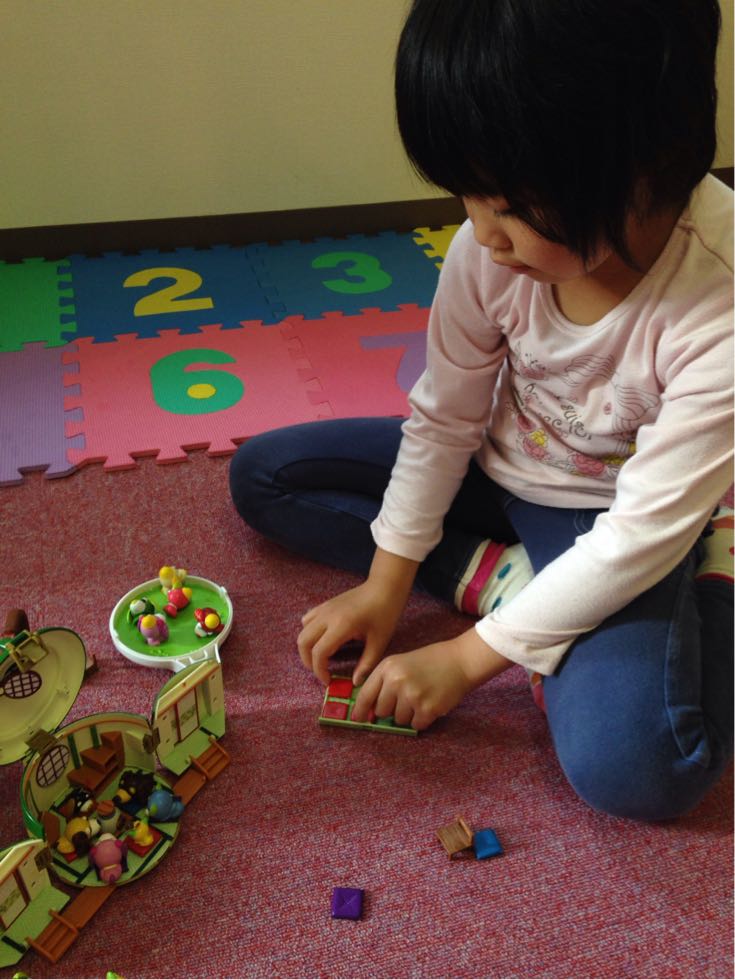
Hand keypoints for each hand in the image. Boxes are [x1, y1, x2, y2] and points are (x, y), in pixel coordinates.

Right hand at [297, 579, 406, 684]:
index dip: (319, 670)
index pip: (319, 652)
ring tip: (321, 658)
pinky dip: (309, 633)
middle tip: (322, 672)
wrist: (385, 587)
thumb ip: (366, 664)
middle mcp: (327, 616)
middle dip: (308, 661)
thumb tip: (355, 682)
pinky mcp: (325, 604)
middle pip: (303, 642)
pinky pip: (308, 619)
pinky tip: (322, 639)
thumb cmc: (385, 613)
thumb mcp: (379, 642)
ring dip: (307, 647)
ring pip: (303, 631)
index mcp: (341, 626)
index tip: (329, 680)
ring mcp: (324, 608)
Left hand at [350, 628, 510, 730]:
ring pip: (399, 720)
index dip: (360, 710)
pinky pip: (416, 725)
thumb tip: (370, 709)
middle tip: (407, 697)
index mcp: (387, 667)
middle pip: (382, 711)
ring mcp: (412, 696)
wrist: (460, 660)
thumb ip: (384, 682)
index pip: (366, 694)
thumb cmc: (430, 661)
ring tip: (422, 697)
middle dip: (391, 709)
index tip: (357, 719)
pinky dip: (423, 718)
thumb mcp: (401, 663)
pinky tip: (430, 703)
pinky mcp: (428, 709)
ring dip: (409, 714)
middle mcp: (397, 681)